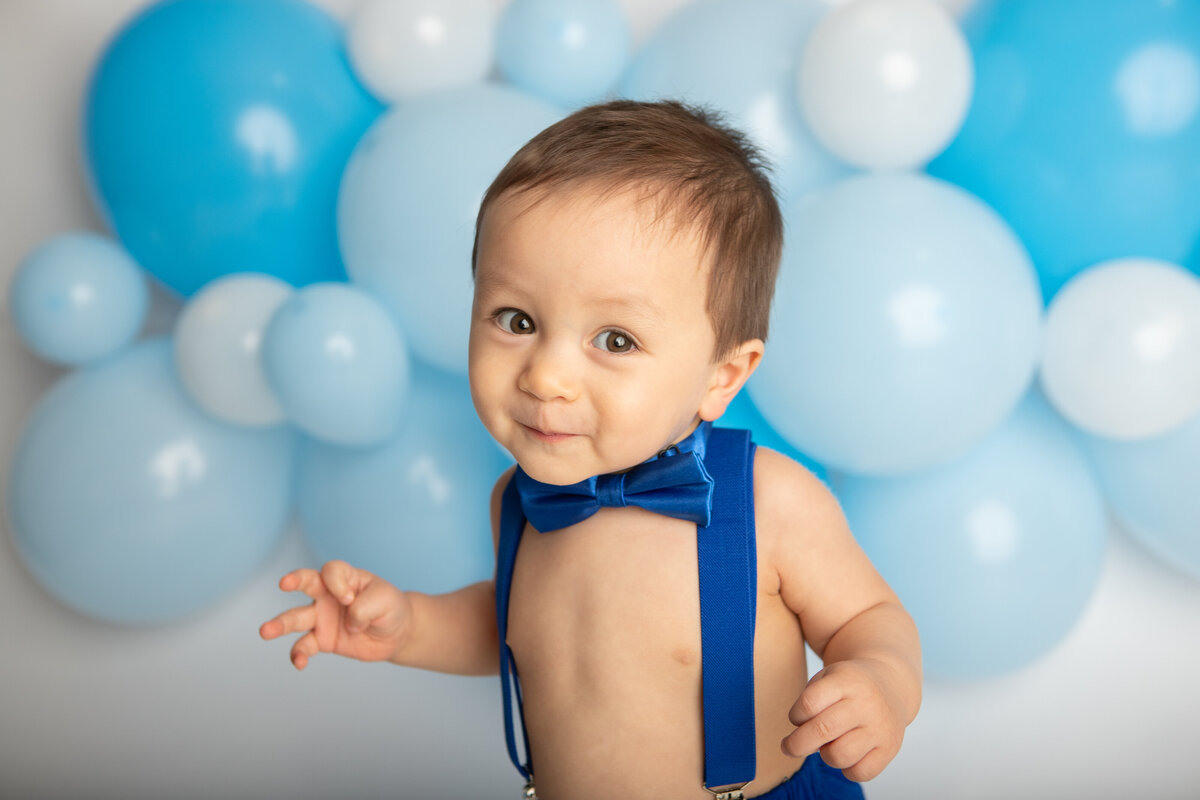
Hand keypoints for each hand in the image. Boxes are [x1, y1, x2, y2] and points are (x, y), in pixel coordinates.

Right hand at [259, 560, 412, 669]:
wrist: (395, 632)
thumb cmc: (389, 607)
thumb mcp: (385, 600)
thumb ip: (364, 607)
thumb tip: (348, 624)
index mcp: (344, 578)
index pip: (331, 571)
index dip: (337, 583)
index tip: (350, 599)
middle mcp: (328, 594)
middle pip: (306, 582)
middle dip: (294, 580)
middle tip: (283, 583)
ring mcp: (322, 617)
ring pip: (296, 618)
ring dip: (280, 624)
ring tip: (265, 631)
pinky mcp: (322, 640)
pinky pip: (305, 646)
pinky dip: (299, 654)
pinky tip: (299, 663)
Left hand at [781, 659, 906, 781]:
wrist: (890, 685)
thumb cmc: (847, 686)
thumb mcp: (827, 678)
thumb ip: (809, 705)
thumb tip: (801, 744)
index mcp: (847, 680)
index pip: (810, 703)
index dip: (795, 715)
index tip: (796, 718)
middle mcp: (866, 703)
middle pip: (822, 730)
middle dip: (797, 744)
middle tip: (788, 746)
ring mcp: (880, 728)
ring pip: (839, 756)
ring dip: (825, 755)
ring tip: (828, 744)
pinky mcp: (890, 749)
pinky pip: (860, 772)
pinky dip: (847, 769)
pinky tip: (846, 754)